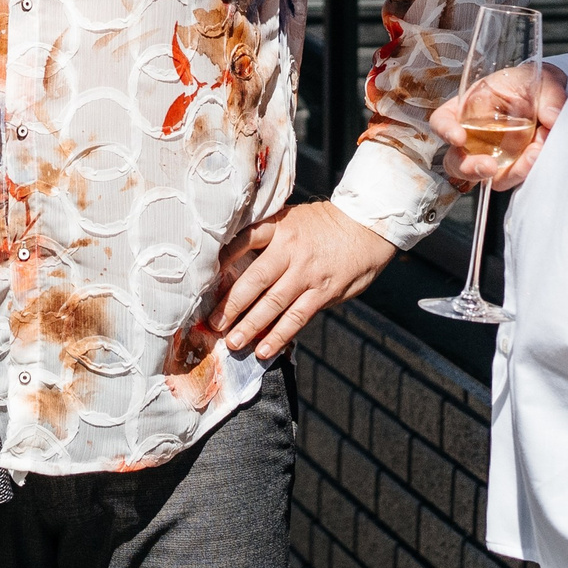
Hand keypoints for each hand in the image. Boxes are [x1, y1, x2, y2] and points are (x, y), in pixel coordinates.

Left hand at [211, 200, 398, 361]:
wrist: (366, 227)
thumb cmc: (324, 225)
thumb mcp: (294, 218)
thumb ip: (268, 236)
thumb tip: (234, 263)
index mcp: (279, 227)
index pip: (243, 240)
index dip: (222, 260)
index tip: (201, 280)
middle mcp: (290, 249)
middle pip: (254, 279)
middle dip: (231, 304)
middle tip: (213, 323)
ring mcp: (307, 272)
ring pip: (273, 303)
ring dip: (251, 326)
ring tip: (232, 343)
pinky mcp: (323, 292)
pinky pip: (297, 317)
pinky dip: (279, 335)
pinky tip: (264, 349)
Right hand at [429, 62, 566, 193]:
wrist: (552, 100)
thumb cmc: (536, 85)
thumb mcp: (543, 79)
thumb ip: (550, 95)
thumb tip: (553, 116)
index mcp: (469, 107)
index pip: (443, 120)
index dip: (445, 129)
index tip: (458, 137)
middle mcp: (474, 135)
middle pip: (455, 160)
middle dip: (469, 168)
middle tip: (489, 166)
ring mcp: (491, 154)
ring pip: (483, 177)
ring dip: (506, 172)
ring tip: (531, 156)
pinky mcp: (510, 167)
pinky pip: (511, 177)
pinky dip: (524, 171)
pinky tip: (539, 154)